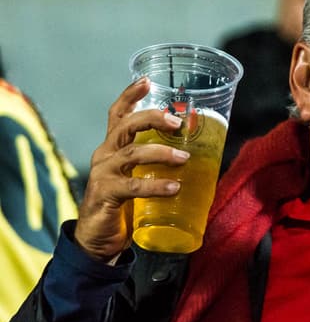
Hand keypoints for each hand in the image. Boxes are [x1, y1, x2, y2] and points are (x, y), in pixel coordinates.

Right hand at [73, 78, 192, 261]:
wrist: (98, 241)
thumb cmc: (123, 204)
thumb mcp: (138, 176)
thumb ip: (157, 165)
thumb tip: (198, 156)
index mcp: (113, 147)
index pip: (118, 114)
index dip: (131, 95)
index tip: (147, 80)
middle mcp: (105, 155)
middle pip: (126, 125)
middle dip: (153, 118)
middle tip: (178, 123)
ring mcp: (103, 174)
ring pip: (132, 153)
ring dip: (161, 153)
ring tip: (184, 159)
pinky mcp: (105, 195)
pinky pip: (133, 186)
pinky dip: (156, 186)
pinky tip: (174, 188)